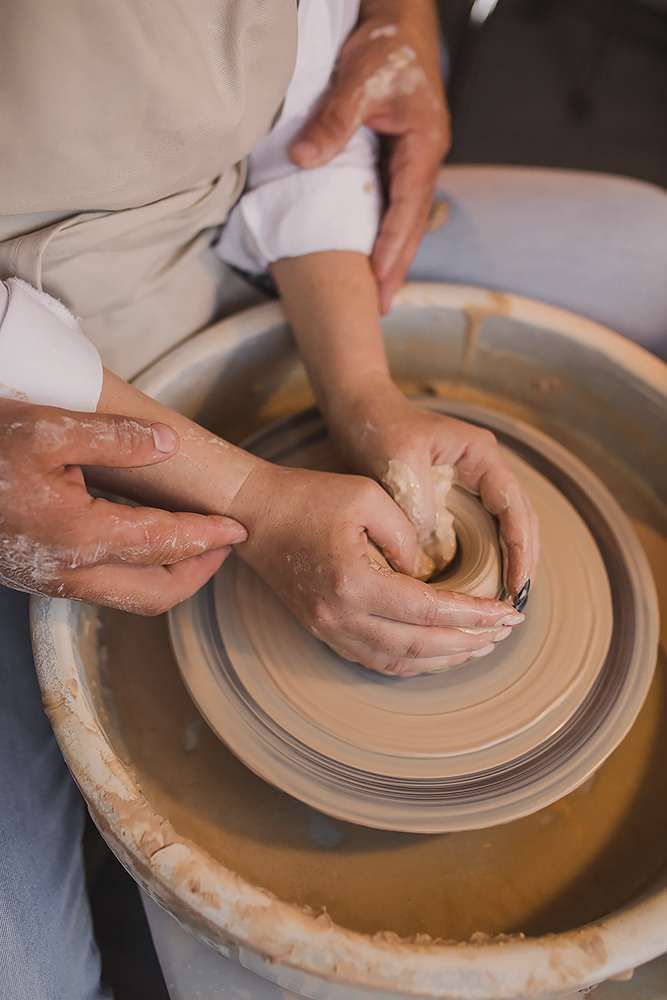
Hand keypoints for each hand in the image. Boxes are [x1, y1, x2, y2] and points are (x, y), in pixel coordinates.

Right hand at [0, 400, 246, 613]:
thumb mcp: (46, 428)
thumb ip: (114, 438)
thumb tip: (169, 444)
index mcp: (79, 535)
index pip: (166, 544)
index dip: (208, 537)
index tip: (237, 527)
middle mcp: (70, 572)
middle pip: (157, 592)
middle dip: (199, 572)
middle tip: (224, 542)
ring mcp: (53, 582)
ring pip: (131, 597)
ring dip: (171, 577)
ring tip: (194, 544)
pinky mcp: (40, 578)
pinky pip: (105, 589)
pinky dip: (140, 574)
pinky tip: (145, 543)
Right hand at [227, 462, 523, 676]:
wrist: (254, 514)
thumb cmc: (308, 496)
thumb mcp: (368, 495)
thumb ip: (407, 533)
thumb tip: (427, 570)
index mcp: (354, 581)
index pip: (430, 610)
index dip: (475, 615)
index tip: (509, 611)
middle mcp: (340, 616)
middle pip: (419, 646)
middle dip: (469, 642)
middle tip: (505, 631)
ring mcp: (328, 629)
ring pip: (397, 661)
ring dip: (443, 659)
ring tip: (480, 645)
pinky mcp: (323, 629)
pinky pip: (373, 659)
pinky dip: (411, 662)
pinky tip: (436, 652)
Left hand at [289, 0, 450, 312]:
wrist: (401, 19)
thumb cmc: (389, 44)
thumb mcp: (359, 79)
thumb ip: (334, 120)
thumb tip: (303, 159)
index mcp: (424, 144)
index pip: (409, 207)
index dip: (393, 245)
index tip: (379, 277)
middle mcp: (424, 158)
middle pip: (413, 224)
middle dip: (397, 266)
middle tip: (382, 305)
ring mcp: (414, 160)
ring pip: (405, 217)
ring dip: (393, 254)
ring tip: (379, 291)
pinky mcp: (400, 157)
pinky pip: (395, 203)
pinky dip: (385, 231)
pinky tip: (373, 254)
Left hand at [326, 381, 539, 605]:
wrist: (357, 412)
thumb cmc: (378, 427)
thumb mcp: (398, 459)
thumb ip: (418, 500)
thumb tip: (430, 543)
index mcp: (481, 455)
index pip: (514, 507)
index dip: (521, 548)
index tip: (518, 584)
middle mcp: (484, 469)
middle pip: (520, 521)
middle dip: (523, 561)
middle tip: (517, 603)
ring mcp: (472, 483)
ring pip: (504, 529)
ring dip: (508, 563)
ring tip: (504, 602)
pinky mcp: (454, 498)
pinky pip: (480, 532)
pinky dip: (485, 559)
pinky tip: (476, 586)